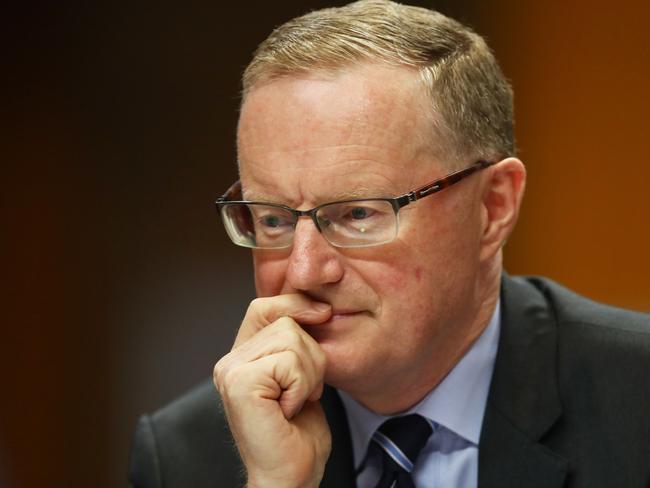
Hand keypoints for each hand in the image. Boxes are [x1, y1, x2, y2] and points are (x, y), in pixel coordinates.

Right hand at [214, 294, 332, 487]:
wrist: (290, 476)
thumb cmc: (298, 434)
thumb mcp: (303, 374)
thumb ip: (297, 342)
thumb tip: (317, 307)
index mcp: (242, 356)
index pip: (265, 306)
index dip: (297, 304)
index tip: (324, 314)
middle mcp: (230, 361)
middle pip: (286, 322)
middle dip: (312, 356)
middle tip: (304, 392)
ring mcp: (231, 371)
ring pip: (292, 338)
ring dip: (309, 374)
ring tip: (296, 402)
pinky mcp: (240, 383)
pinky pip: (290, 361)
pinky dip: (302, 387)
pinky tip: (289, 410)